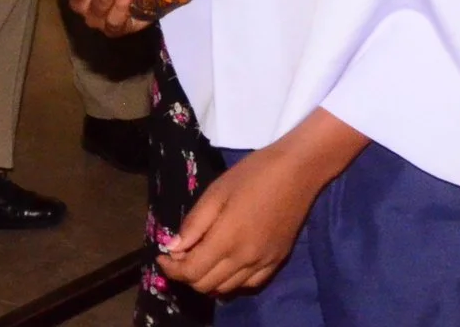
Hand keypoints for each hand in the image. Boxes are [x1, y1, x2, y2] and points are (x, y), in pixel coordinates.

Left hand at [158, 112, 365, 294]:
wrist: (297, 171)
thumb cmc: (253, 174)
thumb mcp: (216, 192)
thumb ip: (194, 224)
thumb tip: (173, 248)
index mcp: (227, 240)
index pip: (191, 272)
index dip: (171, 268)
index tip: (162, 256)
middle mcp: (245, 259)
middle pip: (206, 285)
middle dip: (186, 274)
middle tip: (180, 255)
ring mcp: (263, 264)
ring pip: (226, 289)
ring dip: (207, 279)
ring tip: (201, 259)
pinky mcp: (277, 262)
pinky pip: (248, 285)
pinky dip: (231, 281)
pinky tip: (227, 264)